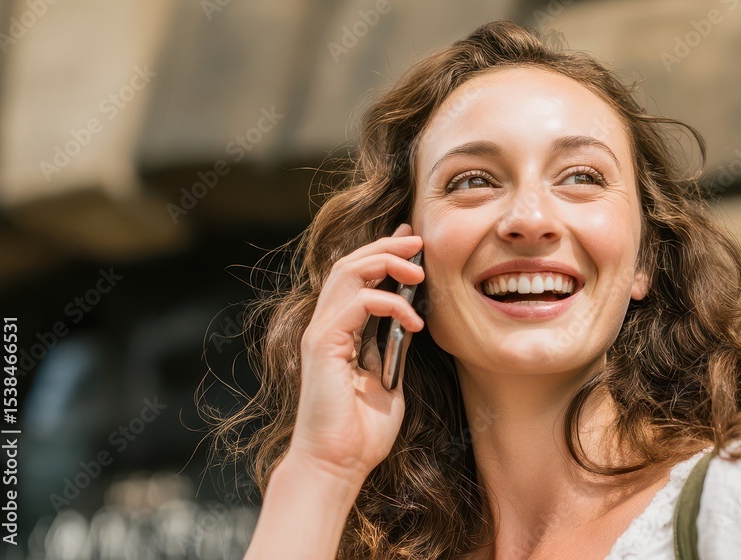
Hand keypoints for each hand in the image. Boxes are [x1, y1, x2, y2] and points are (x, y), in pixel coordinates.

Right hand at [287, 223, 424, 483]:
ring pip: (348, 272)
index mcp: (340, 332)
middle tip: (419, 241)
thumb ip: (393, 350)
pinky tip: (414, 321)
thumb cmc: (362, 432)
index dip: (384, 253)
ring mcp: (321, 333)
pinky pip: (358, 303)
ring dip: (386, 262)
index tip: (414, 242)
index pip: (357, 278)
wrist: (338, 465)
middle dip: (386, 246)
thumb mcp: (389, 380)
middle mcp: (326, 326)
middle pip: (349, 264)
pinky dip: (390, 303)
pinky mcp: (324, 345)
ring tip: (418, 270)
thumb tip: (410, 323)